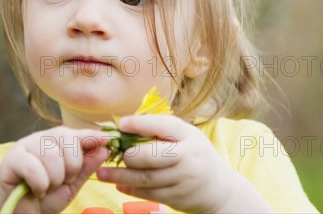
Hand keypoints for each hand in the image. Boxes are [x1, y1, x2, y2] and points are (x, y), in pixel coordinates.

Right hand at [0, 126, 109, 212]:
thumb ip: (86, 167)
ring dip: (54, 179)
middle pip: (67, 140)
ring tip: (47, 188)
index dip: (92, 136)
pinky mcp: (11, 159)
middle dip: (72, 166)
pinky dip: (40, 184)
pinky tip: (36, 190)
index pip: (78, 133)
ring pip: (51, 154)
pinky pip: (34, 167)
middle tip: (63, 181)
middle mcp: (41, 139)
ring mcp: (25, 146)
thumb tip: (104, 149)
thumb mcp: (71, 185)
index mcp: (57, 142)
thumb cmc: (45, 198)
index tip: (107, 141)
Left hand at [95, 115, 272, 212]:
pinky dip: (130, 189)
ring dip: (120, 175)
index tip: (120, 124)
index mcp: (188, 136)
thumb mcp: (186, 136)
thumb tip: (124, 125)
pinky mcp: (177, 198)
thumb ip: (161, 130)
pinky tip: (118, 183)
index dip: (139, 124)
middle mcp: (188, 157)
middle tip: (114, 152)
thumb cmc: (195, 154)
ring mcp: (183, 180)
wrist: (219, 189)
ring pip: (145, 178)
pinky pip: (148, 194)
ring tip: (102, 172)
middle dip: (128, 154)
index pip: (163, 126)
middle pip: (150, 156)